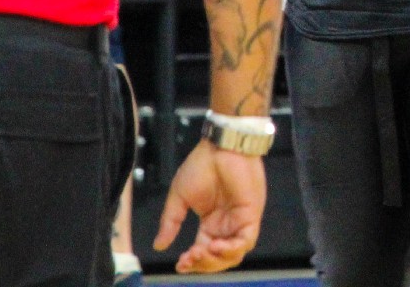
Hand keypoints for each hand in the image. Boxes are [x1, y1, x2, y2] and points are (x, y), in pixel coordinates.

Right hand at [155, 140, 267, 273]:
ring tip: (199, 252)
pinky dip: (231, 249)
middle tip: (188, 259)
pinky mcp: (251, 214)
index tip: (179, 264)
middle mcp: (226, 225)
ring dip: (215, 260)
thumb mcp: (179, 197)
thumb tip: (158, 246)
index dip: (192, 262)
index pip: (202, 251)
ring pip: (233, 255)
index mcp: (210, 223)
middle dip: (202, 264)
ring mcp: (239, 221)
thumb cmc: (202, 164)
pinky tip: (215, 245)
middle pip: (218, 258)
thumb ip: (171, 222)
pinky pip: (245, 241)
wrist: (221, 145)